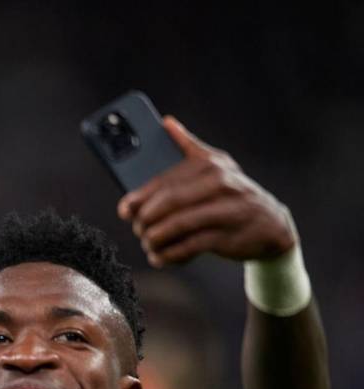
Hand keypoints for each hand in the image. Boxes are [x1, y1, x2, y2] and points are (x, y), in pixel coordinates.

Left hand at [117, 117, 295, 266]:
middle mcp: (221, 183)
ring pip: (178, 225)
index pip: (166, 180)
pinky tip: (160, 258)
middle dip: (146, 219)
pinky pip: (190, 246)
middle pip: (169, 202)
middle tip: (138, 229)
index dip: (140, 196)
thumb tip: (167, 122)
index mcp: (211, 164)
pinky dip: (170, 254)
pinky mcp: (229, 236)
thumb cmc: (230, 195)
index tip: (124, 210)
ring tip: (149, 244)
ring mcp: (227, 210)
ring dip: (156, 239)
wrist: (270, 225)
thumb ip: (189, 147)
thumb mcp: (216, 167)